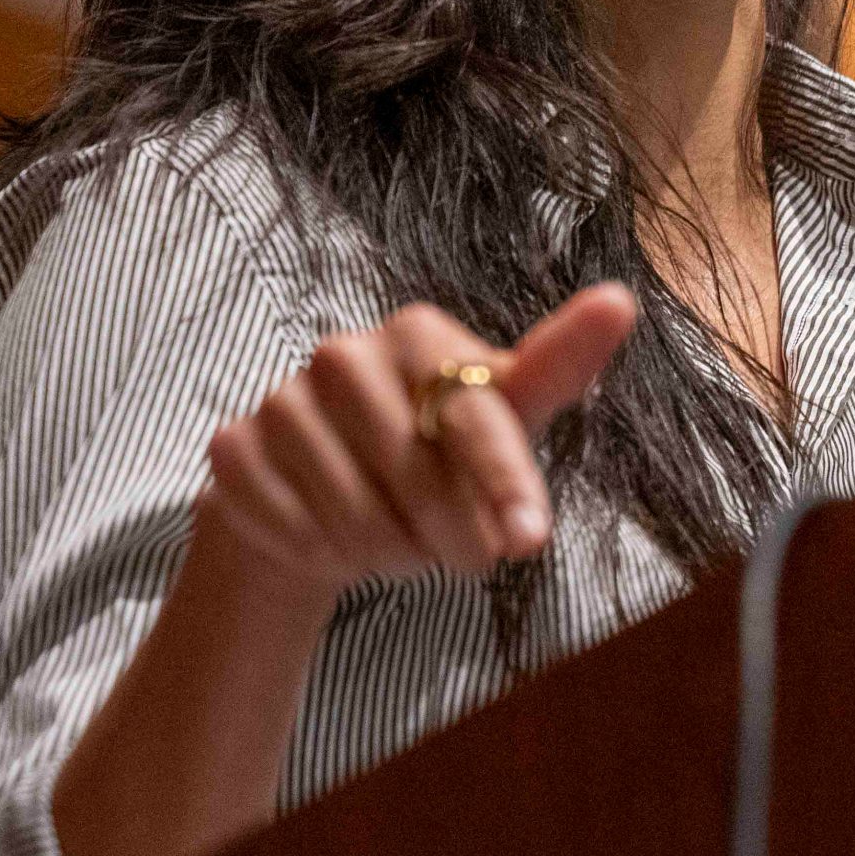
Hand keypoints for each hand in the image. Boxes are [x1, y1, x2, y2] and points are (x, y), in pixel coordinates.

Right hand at [201, 284, 638, 599]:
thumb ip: (556, 366)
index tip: (529, 544)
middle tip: (466, 556)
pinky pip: (292, 530)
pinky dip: (324, 555)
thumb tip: (621, 299)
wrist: (328, 489)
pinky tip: (335, 541)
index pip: (473, 417)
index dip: (505, 484)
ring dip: (390, 551)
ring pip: (353, 515)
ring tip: (401, 539)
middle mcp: (343, 353)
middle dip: (453, 536)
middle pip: (416, 476)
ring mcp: (280, 400)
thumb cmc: (435, 447)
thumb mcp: (504, 413)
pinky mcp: (233, 450)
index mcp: (419, 333)